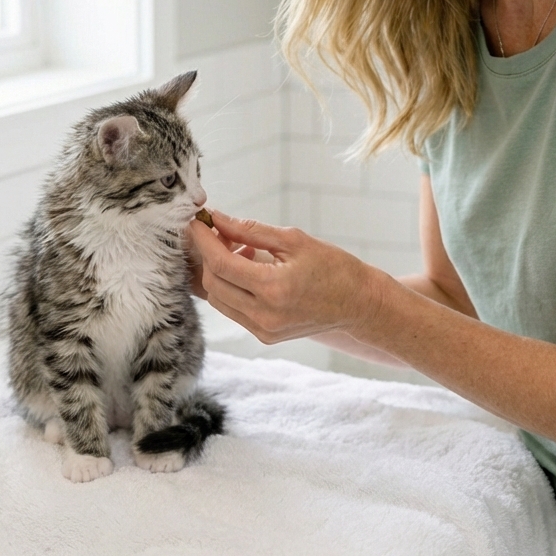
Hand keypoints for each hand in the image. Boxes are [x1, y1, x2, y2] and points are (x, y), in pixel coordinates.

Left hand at [186, 210, 377, 344]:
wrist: (359, 304)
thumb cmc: (333, 267)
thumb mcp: (293, 240)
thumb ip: (250, 230)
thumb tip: (217, 219)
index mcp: (273, 288)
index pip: (220, 264)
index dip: (203, 241)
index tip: (196, 222)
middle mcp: (265, 315)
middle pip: (214, 282)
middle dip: (208, 255)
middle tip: (218, 232)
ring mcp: (263, 330)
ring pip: (219, 299)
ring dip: (219, 272)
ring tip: (240, 250)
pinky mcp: (265, 337)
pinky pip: (233, 310)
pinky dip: (231, 288)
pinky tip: (249, 270)